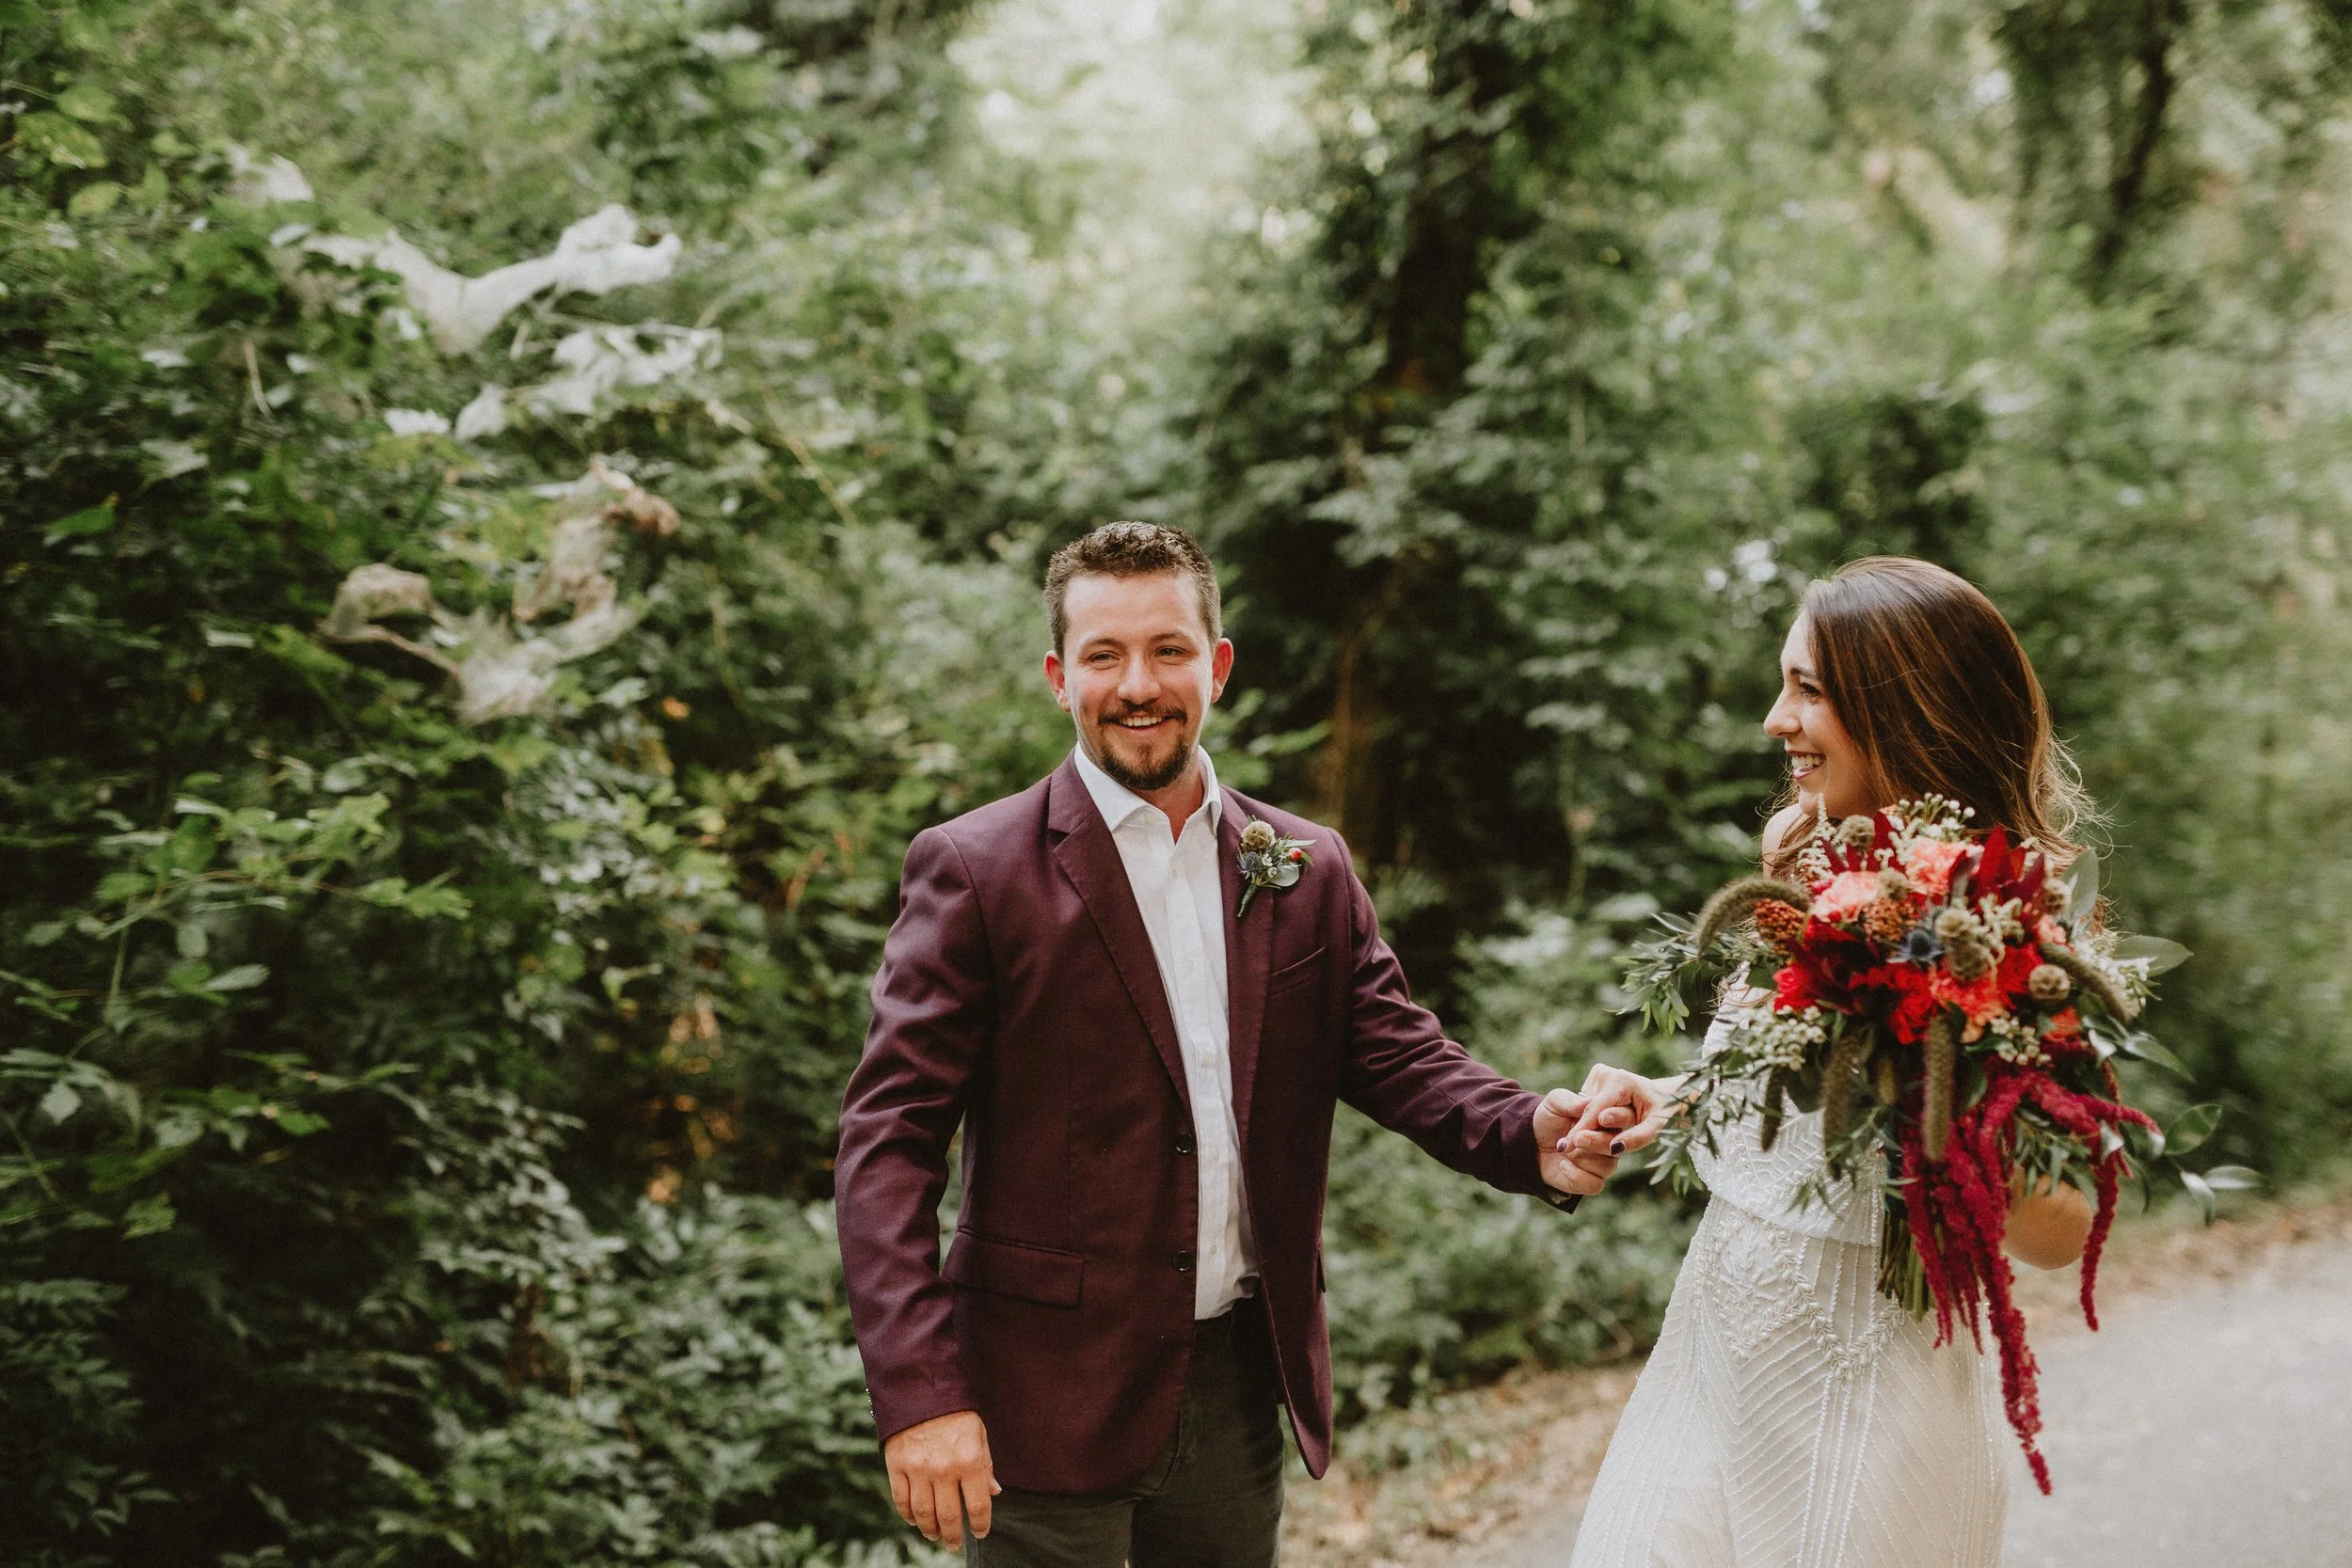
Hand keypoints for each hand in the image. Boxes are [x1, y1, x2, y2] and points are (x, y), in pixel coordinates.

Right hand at [884, 1409, 999, 1547]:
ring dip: (930, 1529)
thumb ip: (985, 1465)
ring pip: (923, 1514)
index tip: (980, 1532)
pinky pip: (901, 1500)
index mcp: (969, 1461)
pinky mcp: (896, 1466)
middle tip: (954, 1544)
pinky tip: (914, 1520)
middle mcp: (944, 1469)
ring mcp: (918, 1469)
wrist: (921, 1390)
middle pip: (949, 1516)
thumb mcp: (979, 1435)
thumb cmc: (956, 1414)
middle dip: (953, 1535)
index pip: (978, 1505)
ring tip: (935, 1535)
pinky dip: (908, 1515)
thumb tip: (994, 1493)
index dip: (980, 1524)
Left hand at [1534, 1088, 1619, 1194]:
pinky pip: (1595, 1184)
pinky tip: (1562, 1165)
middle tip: (1577, 1138)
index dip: (1615, 1119)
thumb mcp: (1555, 1103)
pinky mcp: (1591, 1181)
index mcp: (1607, 1120)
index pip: (1624, 1119)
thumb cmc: (1547, 1118)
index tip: (1600, 1118)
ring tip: (1562, 1149)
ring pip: (1607, 1167)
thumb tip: (1593, 1101)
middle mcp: (1610, 1143)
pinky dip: (1576, 1176)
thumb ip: (1573, 1102)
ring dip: (1582, 1159)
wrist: (1530, 1142)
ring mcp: (1603, 1164)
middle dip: (1597, 1142)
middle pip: (1617, 1146)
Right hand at [1559, 1064, 1683, 1161]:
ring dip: (1584, 1125)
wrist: (1671, 1093)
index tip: (1566, 1148)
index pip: (1594, 1110)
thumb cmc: (1667, 1111)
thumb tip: (1614, 1149)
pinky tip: (1590, 1131)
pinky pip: (1587, 1105)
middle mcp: (1607, 1074)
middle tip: (1564, 1149)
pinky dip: (1588, 1119)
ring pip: (1586, 1108)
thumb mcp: (1658, 1127)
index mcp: (1621, 1081)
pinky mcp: (1596, 1080)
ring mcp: (1599, 1076)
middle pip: (1588, 1110)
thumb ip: (1636, 1138)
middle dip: (1579, 1130)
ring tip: (1575, 1144)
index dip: (1581, 1130)